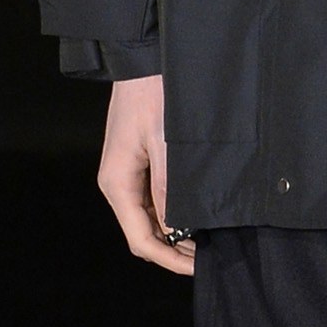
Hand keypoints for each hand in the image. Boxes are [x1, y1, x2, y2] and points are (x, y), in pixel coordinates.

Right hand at [97, 74, 194, 276]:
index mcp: (117, 183)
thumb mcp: (167, 143)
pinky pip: (152, 200)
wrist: (141, 59)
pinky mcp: (136, 165)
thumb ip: (170, 189)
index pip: (141, 240)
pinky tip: (195, 216)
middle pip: (143, 234)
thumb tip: (177, 229)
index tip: (198, 267)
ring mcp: (126, 175)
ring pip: (148, 220)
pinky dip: (172, 214)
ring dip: (174, 234)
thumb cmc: (153, 94)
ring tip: (207, 241)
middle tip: (208, 258)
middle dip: (174, 251)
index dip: (169, 259)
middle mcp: (117, 184)